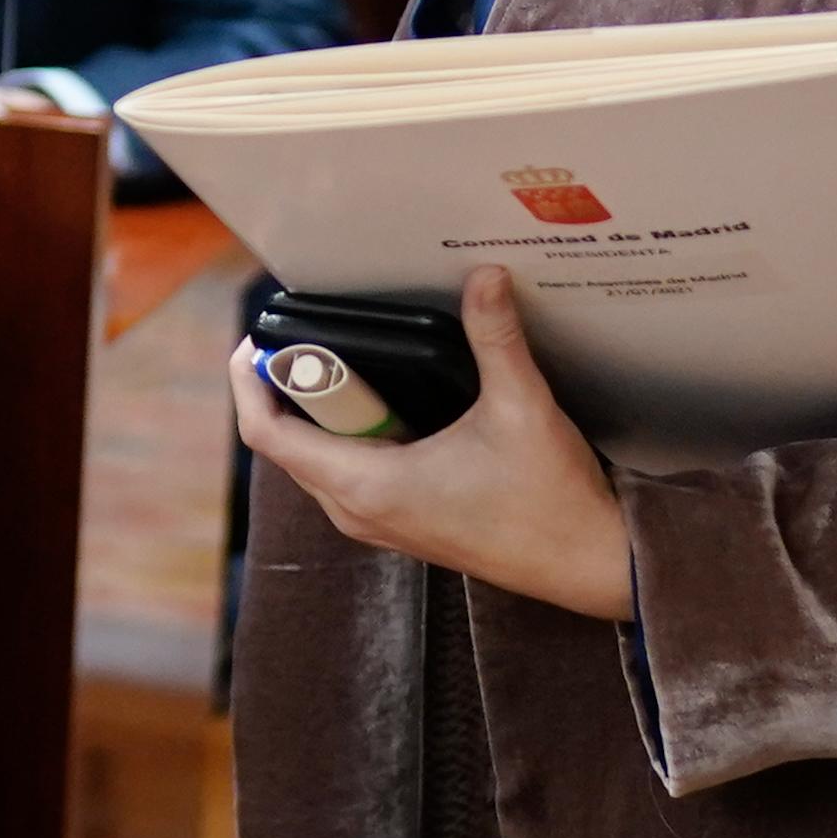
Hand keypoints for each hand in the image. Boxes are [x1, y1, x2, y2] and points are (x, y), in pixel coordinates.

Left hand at [230, 266, 634, 621]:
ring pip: (316, 460)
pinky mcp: (402, 523)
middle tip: (311, 330)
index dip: (250, 382)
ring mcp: (378, 524)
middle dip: (290, 385)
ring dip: (320, 411)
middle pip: (286, 443)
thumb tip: (484, 275)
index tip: (255, 338)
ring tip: (345, 358)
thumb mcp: (519, 405)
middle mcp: (358, 512)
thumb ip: (495, 337)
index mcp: (367, 487)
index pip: (268, 434)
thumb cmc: (549, 498)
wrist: (586, 562)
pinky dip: (347, 434)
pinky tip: (383, 401)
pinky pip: (345, 474)